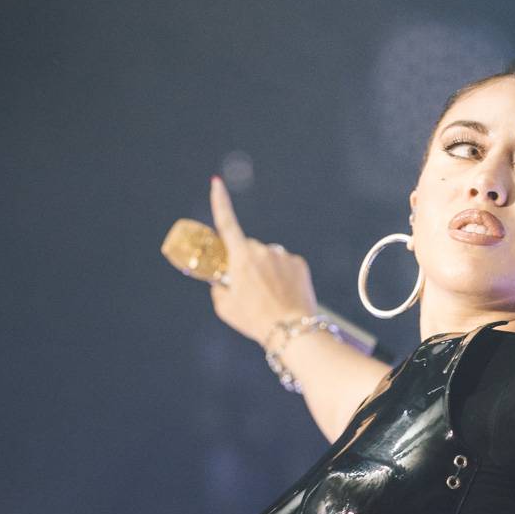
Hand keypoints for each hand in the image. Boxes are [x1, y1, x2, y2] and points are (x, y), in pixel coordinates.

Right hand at [206, 176, 317, 345]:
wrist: (292, 330)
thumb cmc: (255, 320)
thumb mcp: (225, 307)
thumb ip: (219, 289)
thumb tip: (222, 283)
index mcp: (241, 257)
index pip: (227, 223)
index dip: (219, 201)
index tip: (216, 183)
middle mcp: (262, 251)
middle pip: (248, 248)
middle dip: (245, 262)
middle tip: (247, 288)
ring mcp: (282, 256)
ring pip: (267, 258)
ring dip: (265, 270)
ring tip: (268, 296)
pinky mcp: (298, 264)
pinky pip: (284, 265)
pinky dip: (282, 276)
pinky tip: (282, 294)